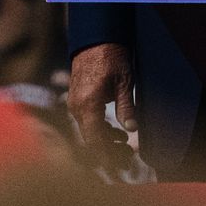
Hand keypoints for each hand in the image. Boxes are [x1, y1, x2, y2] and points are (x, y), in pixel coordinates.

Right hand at [66, 42, 136, 166]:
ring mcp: (75, 102)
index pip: (94, 140)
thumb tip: (131, 128)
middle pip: (90, 139)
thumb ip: (126, 107)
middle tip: (127, 157)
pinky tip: (113, 130)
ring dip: (104, 140)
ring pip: (88, 130)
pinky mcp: (77, 98)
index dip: (106, 156)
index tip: (117, 167)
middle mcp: (77, 107)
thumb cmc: (111, 56)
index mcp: (87, 105)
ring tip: (123, 143)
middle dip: (107, 152)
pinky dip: (98, 129)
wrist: (95, 37)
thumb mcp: (124, 82)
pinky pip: (86, 121)